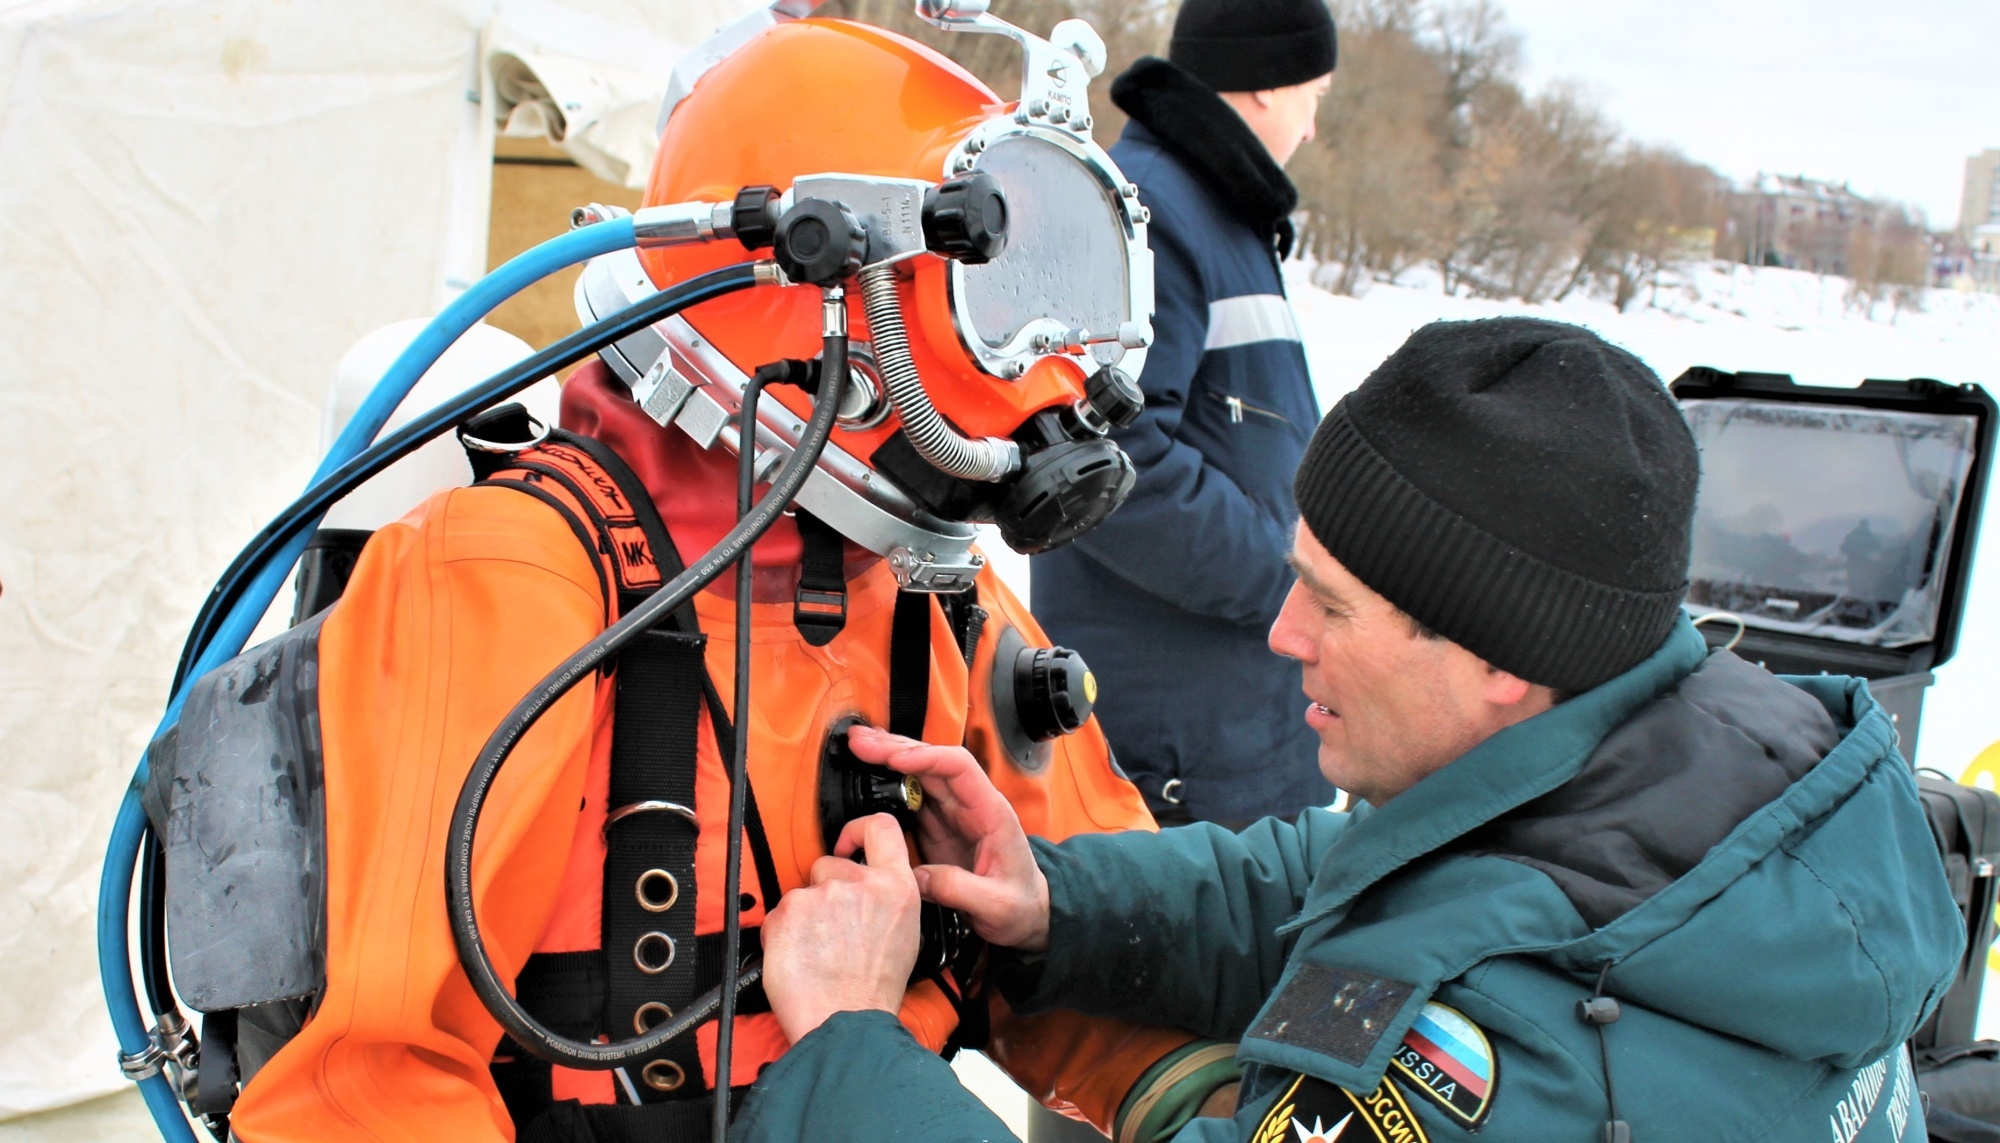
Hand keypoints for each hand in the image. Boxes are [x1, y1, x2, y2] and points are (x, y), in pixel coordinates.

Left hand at [762, 813, 921, 1043]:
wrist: (843, 1022)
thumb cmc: (872, 992)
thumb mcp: (905, 936)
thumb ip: (888, 899)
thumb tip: (870, 886)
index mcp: (897, 888)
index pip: (882, 828)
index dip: (858, 830)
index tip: (847, 844)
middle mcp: (862, 883)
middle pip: (830, 864)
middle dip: (824, 890)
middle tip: (831, 930)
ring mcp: (823, 894)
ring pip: (802, 892)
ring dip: (803, 916)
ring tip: (816, 953)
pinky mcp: (790, 910)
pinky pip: (779, 913)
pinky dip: (783, 933)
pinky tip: (798, 958)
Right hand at [846, 725, 1049, 952]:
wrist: (1027, 917)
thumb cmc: (1021, 907)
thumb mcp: (997, 905)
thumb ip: (958, 890)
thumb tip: (915, 877)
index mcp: (991, 813)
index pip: (960, 768)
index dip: (926, 758)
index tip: (894, 760)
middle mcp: (971, 806)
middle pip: (933, 764)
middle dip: (896, 748)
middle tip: (860, 742)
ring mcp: (953, 816)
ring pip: (919, 776)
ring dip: (888, 759)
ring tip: (858, 747)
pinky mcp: (938, 830)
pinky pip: (911, 799)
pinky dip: (888, 784)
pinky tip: (869, 776)